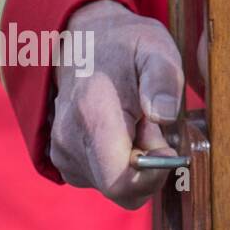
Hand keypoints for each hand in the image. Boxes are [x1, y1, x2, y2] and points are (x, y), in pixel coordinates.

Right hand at [49, 0, 184, 208]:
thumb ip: (163, 80)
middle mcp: (70, 139)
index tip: (167, 147)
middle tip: (151, 125)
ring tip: (135, 122)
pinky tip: (120, 131)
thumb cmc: (126, 46)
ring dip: (134, 162)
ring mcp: (62, 152)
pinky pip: (103, 179)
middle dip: (147, 166)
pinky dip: (119, 162)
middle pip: (121, 189)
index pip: (120, 183)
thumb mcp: (156, 49)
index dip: (152, 177)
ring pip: (113, 185)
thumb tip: (165, 116)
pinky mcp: (63, 159)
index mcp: (93, 115)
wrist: (85, 40)